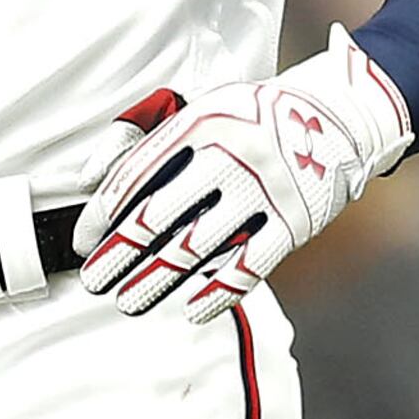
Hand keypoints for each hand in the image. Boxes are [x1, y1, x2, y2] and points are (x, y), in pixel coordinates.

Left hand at [73, 27, 412, 322]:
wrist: (336, 118)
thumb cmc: (248, 117)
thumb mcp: (196, 109)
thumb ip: (141, 138)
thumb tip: (88, 180)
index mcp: (199, 124)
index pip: (136, 175)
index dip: (103, 214)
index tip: (83, 242)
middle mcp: (230, 157)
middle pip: (159, 216)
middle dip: (120, 254)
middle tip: (93, 280)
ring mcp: (265, 192)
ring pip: (197, 248)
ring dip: (156, 280)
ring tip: (127, 301)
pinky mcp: (294, 223)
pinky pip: (248, 267)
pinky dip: (217, 292)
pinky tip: (189, 310)